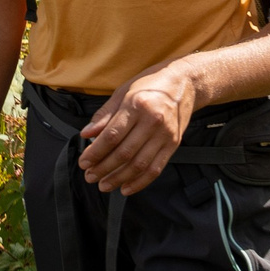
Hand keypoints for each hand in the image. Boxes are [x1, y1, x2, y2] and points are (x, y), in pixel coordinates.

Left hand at [79, 63, 199, 194]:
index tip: (84, 162)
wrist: (186, 82)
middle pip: (124, 153)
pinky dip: (139, 182)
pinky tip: (125, 188)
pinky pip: (155, 169)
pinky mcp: (174, 144)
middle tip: (90, 176)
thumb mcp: (124, 91)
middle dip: (103, 168)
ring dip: (118, 178)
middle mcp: (152, 121)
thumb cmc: (152, 84)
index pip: (111, 136)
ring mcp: (165, 135)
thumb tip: (86, 133)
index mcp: (137, 106)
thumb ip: (105, 114)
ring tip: (104, 184)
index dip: (95, 152)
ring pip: (139, 165)